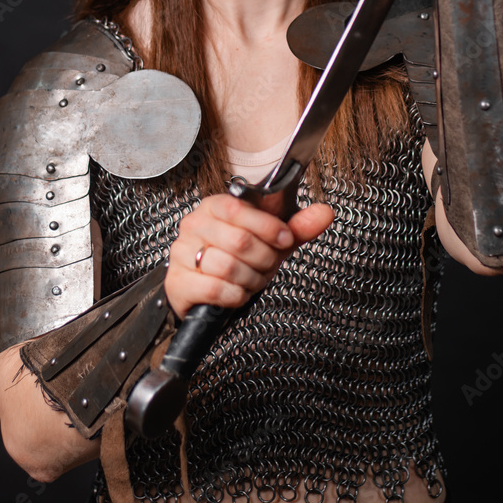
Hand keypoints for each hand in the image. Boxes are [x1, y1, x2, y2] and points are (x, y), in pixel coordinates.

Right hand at [165, 192, 333, 319]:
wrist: (209, 291)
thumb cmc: (240, 259)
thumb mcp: (272, 241)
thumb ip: (298, 226)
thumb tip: (325, 212)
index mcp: (215, 206)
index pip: (239, 208)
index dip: (268, 227)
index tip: (285, 240)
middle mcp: (194, 225)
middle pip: (238, 240)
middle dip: (263, 260)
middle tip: (267, 266)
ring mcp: (181, 253)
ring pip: (227, 266)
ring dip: (250, 280)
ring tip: (251, 280)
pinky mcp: (177, 282)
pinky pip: (214, 288)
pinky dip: (234, 295)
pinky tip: (237, 292)